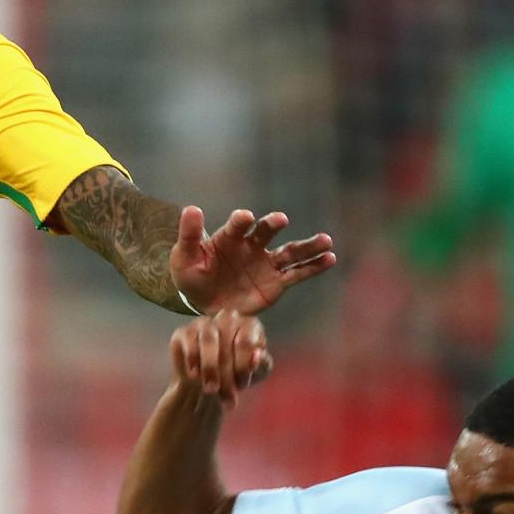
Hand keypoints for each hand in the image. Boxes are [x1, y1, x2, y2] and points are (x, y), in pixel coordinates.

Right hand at [169, 309, 270, 408]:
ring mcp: (204, 323)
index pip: (246, 342)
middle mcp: (227, 318)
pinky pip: (188, 341)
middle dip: (227, 374)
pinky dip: (192, 359)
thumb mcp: (257, 373)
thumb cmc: (237, 375)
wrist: (209, 387)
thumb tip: (256, 356)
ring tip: (211, 389)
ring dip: (210, 368)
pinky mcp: (184, 332)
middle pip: (227, 342)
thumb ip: (261, 364)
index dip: (243, 367)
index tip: (241, 387)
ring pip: (208, 340)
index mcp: (250, 324)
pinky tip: (195, 375)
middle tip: (227, 397)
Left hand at [171, 207, 335, 314]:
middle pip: (266, 233)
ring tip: (326, 240)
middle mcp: (252, 246)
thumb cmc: (191, 276)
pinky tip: (330, 259)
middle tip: (280, 219)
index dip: (241, 221)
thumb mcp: (183, 257)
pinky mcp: (275, 284)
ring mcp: (266, 264)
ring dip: (308, 246)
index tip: (245, 218)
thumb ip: (189, 235)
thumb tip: (191, 208)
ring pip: (289, 252)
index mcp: (229, 238)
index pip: (237, 225)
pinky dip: (314, 267)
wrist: (203, 304)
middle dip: (273, 225)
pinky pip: (297, 274)